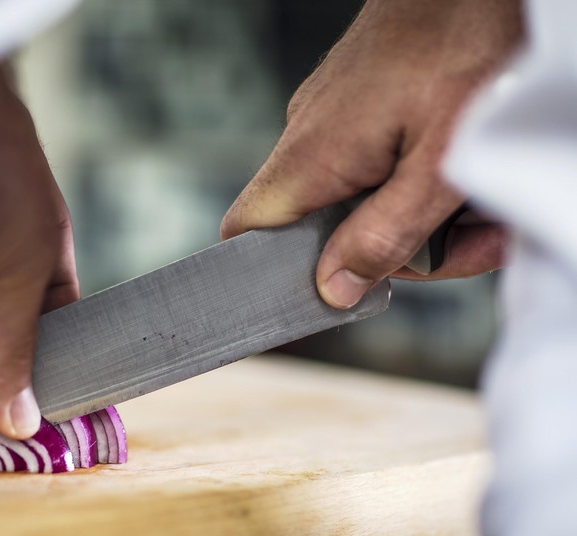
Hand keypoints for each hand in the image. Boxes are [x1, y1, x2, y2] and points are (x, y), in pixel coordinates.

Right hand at [221, 0, 521, 307]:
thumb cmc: (470, 44)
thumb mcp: (442, 163)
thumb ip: (384, 235)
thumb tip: (331, 290)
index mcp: (311, 157)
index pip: (245, 233)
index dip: (265, 276)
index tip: (316, 299)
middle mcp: (308, 137)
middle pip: (325, 231)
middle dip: (399, 251)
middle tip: (469, 245)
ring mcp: (331, 118)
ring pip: (359, 200)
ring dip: (422, 217)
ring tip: (484, 209)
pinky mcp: (359, 105)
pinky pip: (377, 165)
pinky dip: (421, 180)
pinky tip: (467, 176)